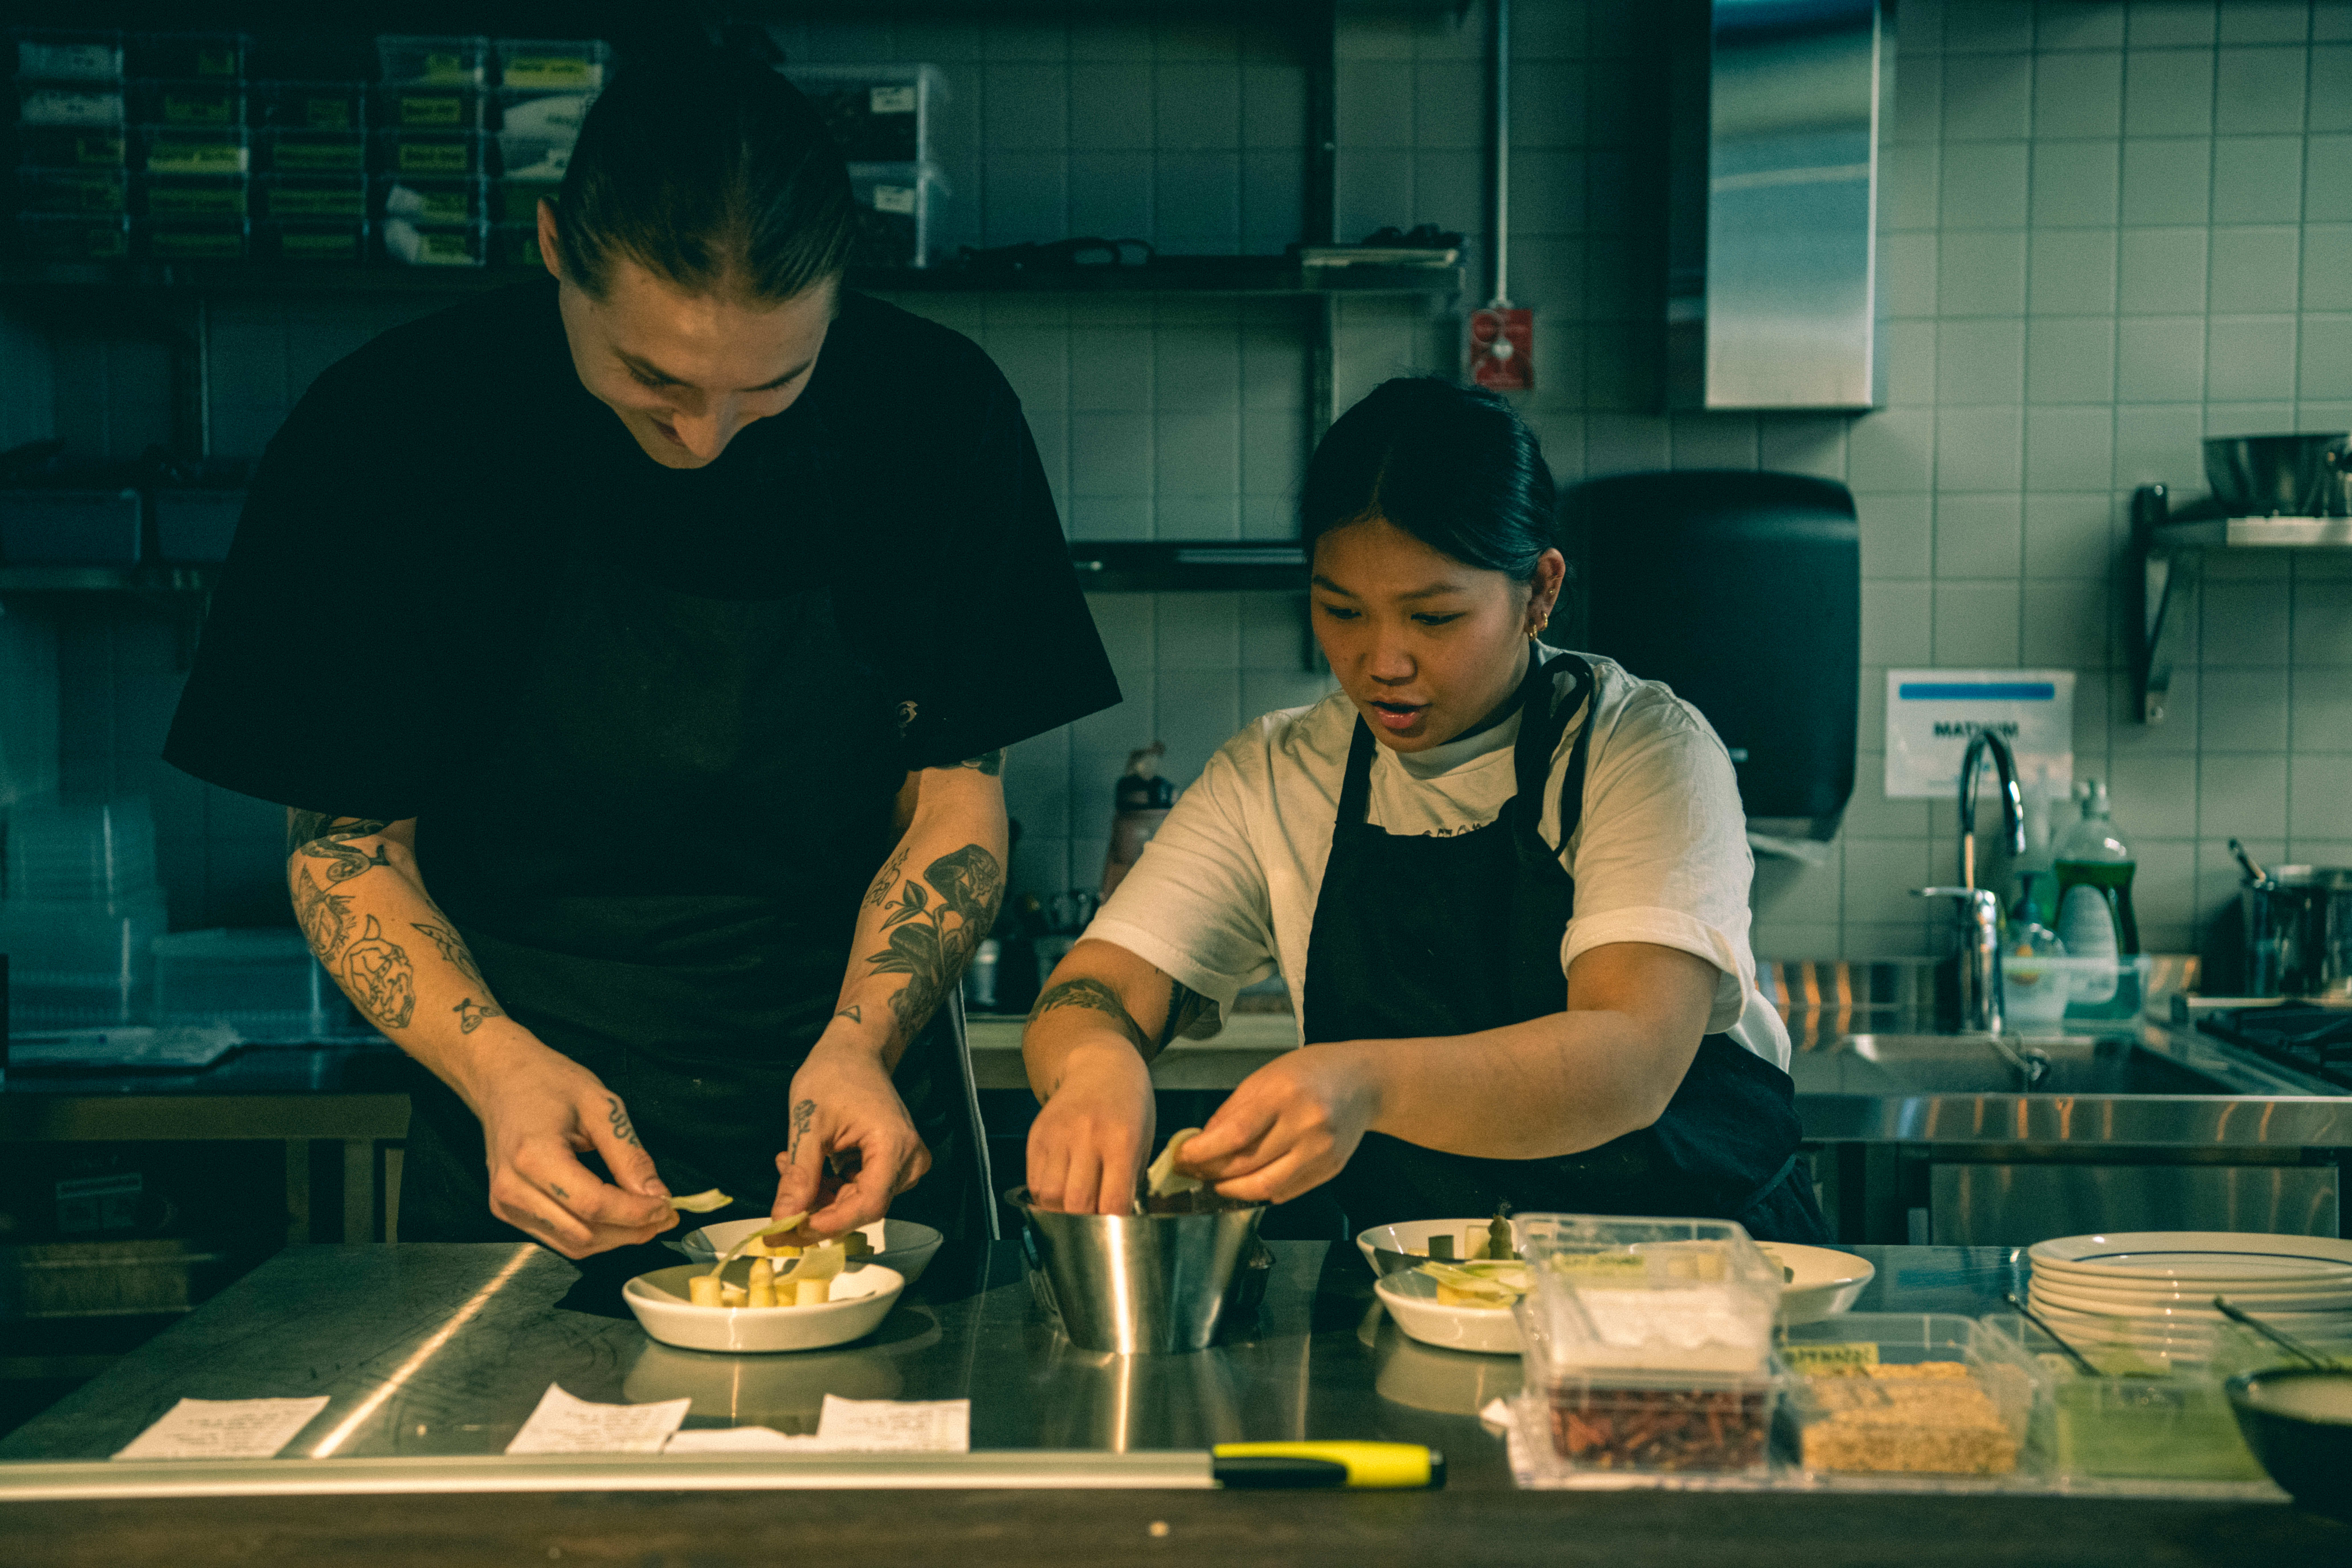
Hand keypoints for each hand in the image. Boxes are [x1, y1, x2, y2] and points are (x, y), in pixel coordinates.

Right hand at [465, 1036, 677, 1258]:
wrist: (502, 1080)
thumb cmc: (549, 1083)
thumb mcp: (601, 1106)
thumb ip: (628, 1154)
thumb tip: (656, 1194)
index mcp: (534, 1156)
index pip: (593, 1204)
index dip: (636, 1213)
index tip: (668, 1206)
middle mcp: (512, 1188)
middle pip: (583, 1233)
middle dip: (631, 1231)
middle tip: (666, 1216)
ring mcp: (505, 1204)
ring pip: (572, 1245)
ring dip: (615, 1239)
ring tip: (648, 1220)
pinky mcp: (506, 1211)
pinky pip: (556, 1238)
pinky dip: (592, 1236)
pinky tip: (617, 1220)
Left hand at [773, 1033, 930, 1235]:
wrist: (855, 1051)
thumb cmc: (833, 1074)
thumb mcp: (808, 1122)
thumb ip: (800, 1174)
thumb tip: (783, 1219)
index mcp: (894, 1145)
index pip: (867, 1204)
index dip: (829, 1224)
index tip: (790, 1231)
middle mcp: (909, 1159)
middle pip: (862, 1206)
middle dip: (817, 1208)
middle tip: (780, 1199)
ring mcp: (905, 1162)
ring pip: (857, 1201)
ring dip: (820, 1194)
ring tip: (790, 1165)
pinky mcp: (894, 1163)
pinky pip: (860, 1189)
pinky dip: (830, 1185)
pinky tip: (806, 1166)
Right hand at [1025, 1041, 1154, 1214]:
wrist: (1101, 1067)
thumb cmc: (1130, 1106)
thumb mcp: (1143, 1141)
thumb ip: (1129, 1181)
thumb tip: (1118, 1221)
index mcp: (1121, 1142)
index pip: (1112, 1202)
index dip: (1113, 1227)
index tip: (1117, 1236)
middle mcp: (1086, 1138)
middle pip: (1075, 1203)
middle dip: (1084, 1226)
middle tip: (1093, 1230)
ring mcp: (1058, 1136)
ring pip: (1049, 1196)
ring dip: (1060, 1214)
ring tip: (1073, 1214)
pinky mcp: (1037, 1135)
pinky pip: (1033, 1181)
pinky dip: (1044, 1197)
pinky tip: (1059, 1195)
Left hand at [1178, 1044, 1379, 1204]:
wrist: (1362, 1081)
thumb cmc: (1309, 1073)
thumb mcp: (1264, 1078)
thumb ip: (1231, 1112)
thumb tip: (1200, 1144)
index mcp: (1284, 1094)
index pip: (1235, 1134)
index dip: (1203, 1153)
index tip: (1182, 1158)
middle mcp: (1307, 1124)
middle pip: (1247, 1165)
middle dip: (1211, 1173)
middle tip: (1192, 1172)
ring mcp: (1322, 1151)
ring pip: (1265, 1187)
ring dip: (1232, 1190)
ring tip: (1215, 1182)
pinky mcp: (1330, 1169)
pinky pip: (1285, 1192)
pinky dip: (1260, 1191)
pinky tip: (1246, 1182)